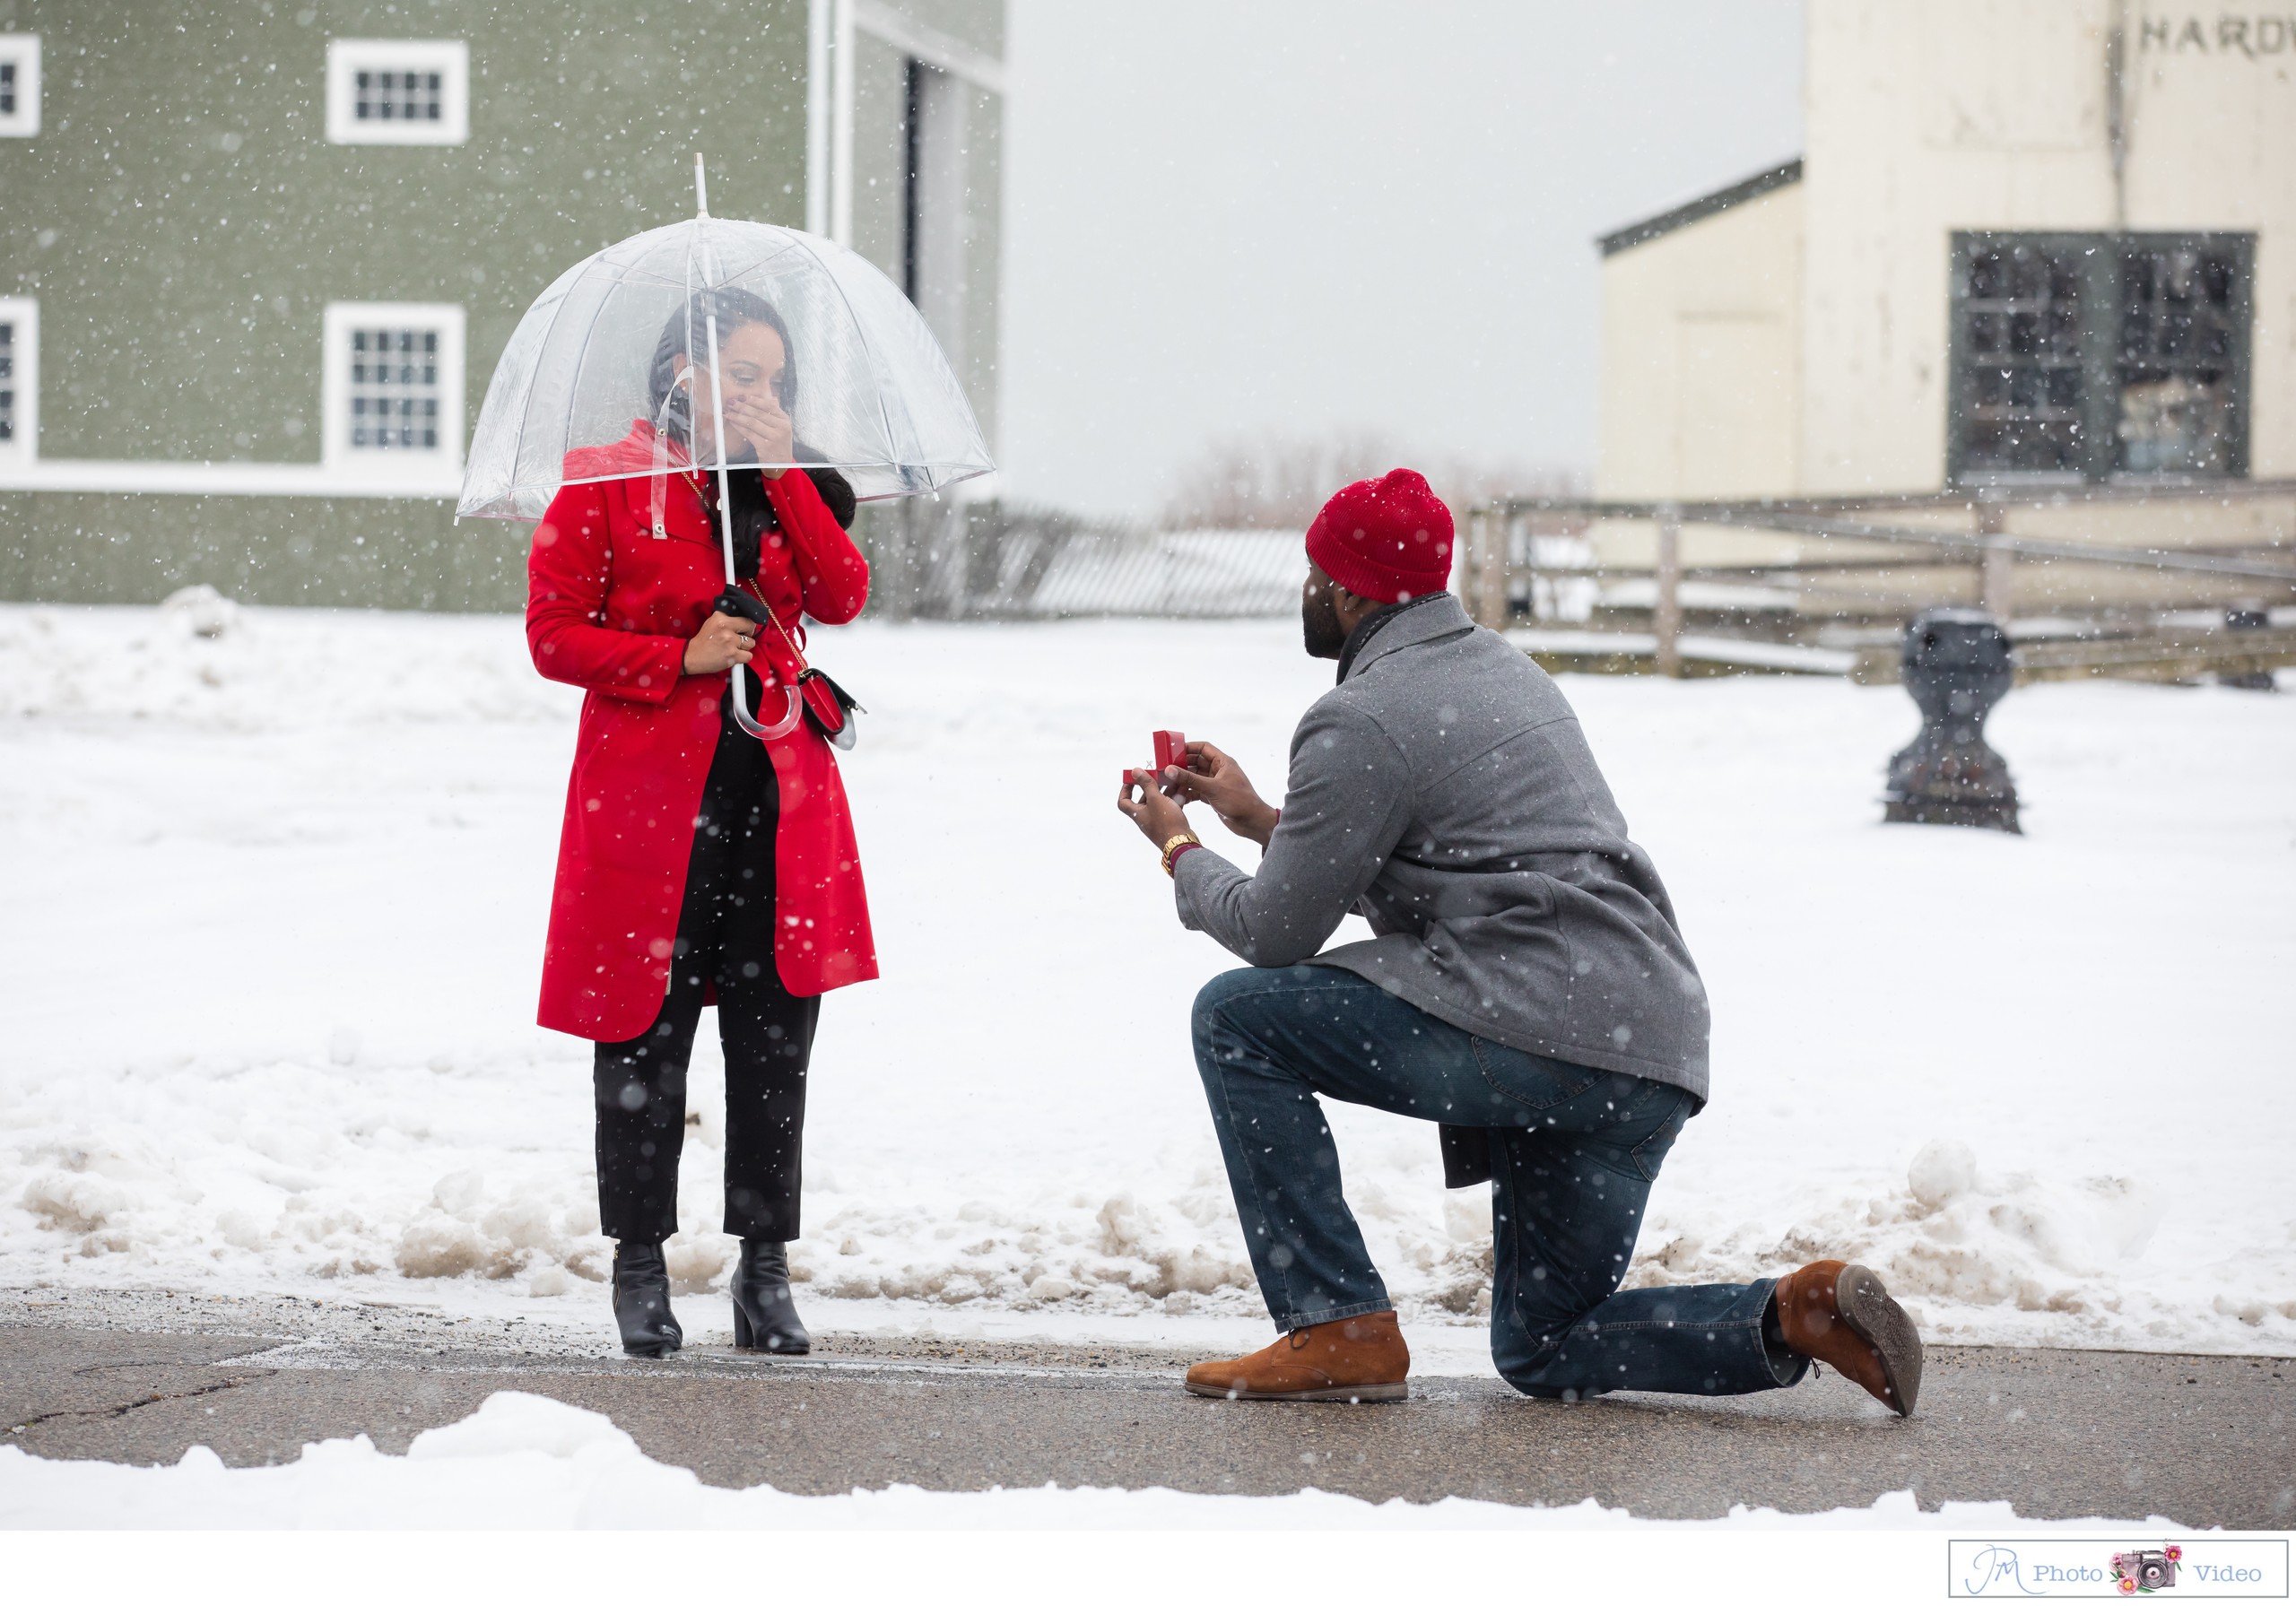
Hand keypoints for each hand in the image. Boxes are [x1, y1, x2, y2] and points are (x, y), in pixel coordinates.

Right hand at [682, 609, 756, 674]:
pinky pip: (748, 656)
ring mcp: (730, 642)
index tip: (743, 630)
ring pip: (751, 643)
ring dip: (744, 647)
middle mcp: (726, 628)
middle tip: (738, 640)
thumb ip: (727, 619)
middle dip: (747, 635)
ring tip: (734, 648)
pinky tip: (734, 656)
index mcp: (721, 618)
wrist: (692, 656)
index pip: (746, 618)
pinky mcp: (732, 655)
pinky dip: (743, 658)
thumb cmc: (704, 640)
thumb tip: (743, 620)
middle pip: (751, 628)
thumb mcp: (712, 622)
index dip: (746, 626)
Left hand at [721, 392, 793, 478]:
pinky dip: (739, 426)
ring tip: (727, 411)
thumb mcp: (781, 427)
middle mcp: (781, 428)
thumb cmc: (778, 443)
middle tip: (731, 402)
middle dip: (742, 406)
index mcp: (785, 420)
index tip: (741, 396)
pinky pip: (748, 433)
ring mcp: (774, 437)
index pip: (768, 405)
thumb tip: (766, 396)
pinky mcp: (765, 447)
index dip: (753, 399)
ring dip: (737, 416)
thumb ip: (774, 412)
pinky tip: (732, 422)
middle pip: (758, 413)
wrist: (781, 464)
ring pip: (752, 423)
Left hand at [1117, 769, 1191, 853]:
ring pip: (1160, 801)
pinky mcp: (1171, 822)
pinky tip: (1183, 788)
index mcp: (1137, 813)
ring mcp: (1159, 820)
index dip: (1125, 789)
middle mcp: (1146, 817)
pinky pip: (1171, 806)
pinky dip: (1176, 797)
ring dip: (1166, 790)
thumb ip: (1146, 784)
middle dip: (1151, 786)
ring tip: (1173, 779)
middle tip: (1157, 776)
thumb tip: (1135, 771)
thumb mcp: (1155, 799)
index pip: (1123, 802)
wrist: (1182, 844)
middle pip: (1144, 799)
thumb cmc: (1166, 823)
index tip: (1132, 779)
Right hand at [1162, 740, 1278, 846]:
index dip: (1188, 748)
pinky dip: (1188, 793)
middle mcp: (1218, 771)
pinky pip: (1196, 791)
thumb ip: (1190, 779)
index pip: (1203, 748)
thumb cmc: (1239, 801)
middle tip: (1166, 770)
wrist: (1252, 822)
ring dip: (1183, 781)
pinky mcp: (1213, 796)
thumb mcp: (1212, 788)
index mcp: (1223, 762)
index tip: (1173, 752)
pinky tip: (1178, 797)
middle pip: (1196, 763)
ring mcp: (1215, 784)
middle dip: (1181, 766)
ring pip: (1194, 778)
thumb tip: (1170, 770)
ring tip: (1169, 785)